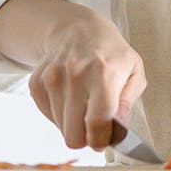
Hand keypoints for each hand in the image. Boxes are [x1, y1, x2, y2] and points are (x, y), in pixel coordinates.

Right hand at [27, 8, 146, 151]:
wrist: (79, 29)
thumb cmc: (112, 54)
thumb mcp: (134, 71)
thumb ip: (128, 103)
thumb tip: (117, 132)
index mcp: (104, 73)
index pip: (98, 121)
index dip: (100, 140)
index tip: (103, 142)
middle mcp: (75, 75)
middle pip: (73, 133)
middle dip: (85, 138)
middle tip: (94, 127)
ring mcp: (52, 78)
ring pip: (60, 129)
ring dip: (73, 124)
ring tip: (84, 105)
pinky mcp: (36, 82)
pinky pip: (48, 117)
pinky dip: (60, 115)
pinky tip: (71, 98)